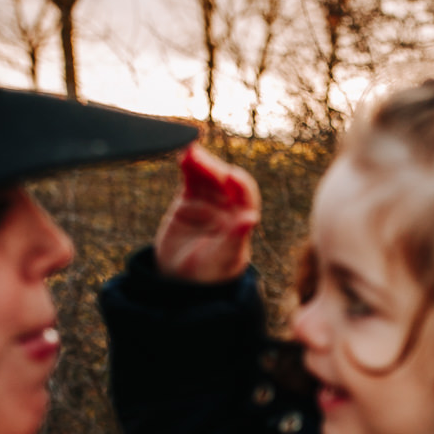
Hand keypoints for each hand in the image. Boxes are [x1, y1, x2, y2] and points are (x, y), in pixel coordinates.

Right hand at [154, 145, 260, 283]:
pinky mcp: (189, 200)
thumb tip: (252, 217)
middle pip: (223, 180)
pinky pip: (191, 178)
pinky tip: (182, 156)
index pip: (246, 195)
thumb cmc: (209, 274)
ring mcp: (209, 201)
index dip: (239, 184)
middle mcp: (228, 207)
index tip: (229, 176)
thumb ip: (235, 238)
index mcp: (242, 219)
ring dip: (200, 162)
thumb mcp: (222, 259)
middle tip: (198, 158)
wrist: (181, 281)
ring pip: (207, 175)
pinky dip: (187, 166)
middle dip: (213, 168)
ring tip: (188, 152)